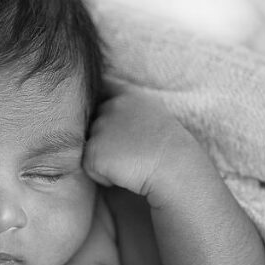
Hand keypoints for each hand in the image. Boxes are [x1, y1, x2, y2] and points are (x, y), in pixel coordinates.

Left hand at [83, 82, 206, 206]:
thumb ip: (130, 110)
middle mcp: (111, 106)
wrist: (175, 168)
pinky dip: (103, 176)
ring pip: (91, 146)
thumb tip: (110, 110)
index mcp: (128, 95)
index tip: (109, 115)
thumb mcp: (154, 116)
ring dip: (106, 158)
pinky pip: (89, 168)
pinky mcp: (93, 150)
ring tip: (131, 162)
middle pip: (93, 123)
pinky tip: (125, 173)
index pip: (103, 88)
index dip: (101, 102)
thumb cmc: (171, 150)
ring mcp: (100, 127)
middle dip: (106, 139)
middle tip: (133, 151)